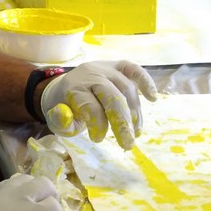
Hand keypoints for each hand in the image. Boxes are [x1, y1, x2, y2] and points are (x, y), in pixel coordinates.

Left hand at [40, 59, 157, 149]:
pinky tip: (153, 98)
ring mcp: (105, 68)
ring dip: (134, 113)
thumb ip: (60, 121)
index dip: (98, 125)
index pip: (91, 106)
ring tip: (135, 133)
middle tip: (128, 144)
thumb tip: (65, 116)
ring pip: (126, 89)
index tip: (97, 139)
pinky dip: (145, 82)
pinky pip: (133, 69)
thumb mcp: (57, 119)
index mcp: (74, 87)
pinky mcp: (117, 66)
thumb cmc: (64, 108)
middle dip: (122, 122)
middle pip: (113, 96)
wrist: (64, 88)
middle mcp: (91, 74)